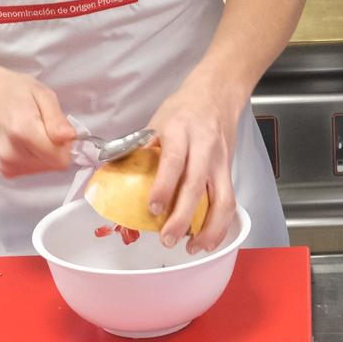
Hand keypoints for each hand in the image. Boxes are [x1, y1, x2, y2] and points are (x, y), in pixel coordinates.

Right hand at [0, 59, 75, 177]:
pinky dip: (34, 158)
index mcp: (24, 132)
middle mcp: (12, 153)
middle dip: (56, 148)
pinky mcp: (4, 169)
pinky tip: (24, 141)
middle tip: (44, 126)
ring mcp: (6, 164)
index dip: (66, 145)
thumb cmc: (10, 91)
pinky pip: (32, 170)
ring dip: (45, 154)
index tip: (59, 130)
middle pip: (53, 165)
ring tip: (32, 132)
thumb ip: (57, 119)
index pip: (61, 159)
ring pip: (44, 168)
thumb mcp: (42, 94)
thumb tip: (70, 137)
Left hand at [141, 75, 242, 251]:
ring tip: (192, 247)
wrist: (218, 94)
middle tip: (167, 239)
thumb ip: (140, 149)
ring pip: (223, 199)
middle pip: (197, 186)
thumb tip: (112, 178)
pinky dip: (221, 225)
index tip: (153, 209)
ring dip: (209, 228)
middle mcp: (204, 147)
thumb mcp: (157, 121)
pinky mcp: (229, 171)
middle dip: (183, 217)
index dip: (164, 187)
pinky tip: (207, 240)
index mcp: (181, 131)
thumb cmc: (183, 109)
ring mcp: (221, 161)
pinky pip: (229, 202)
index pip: (174, 161)